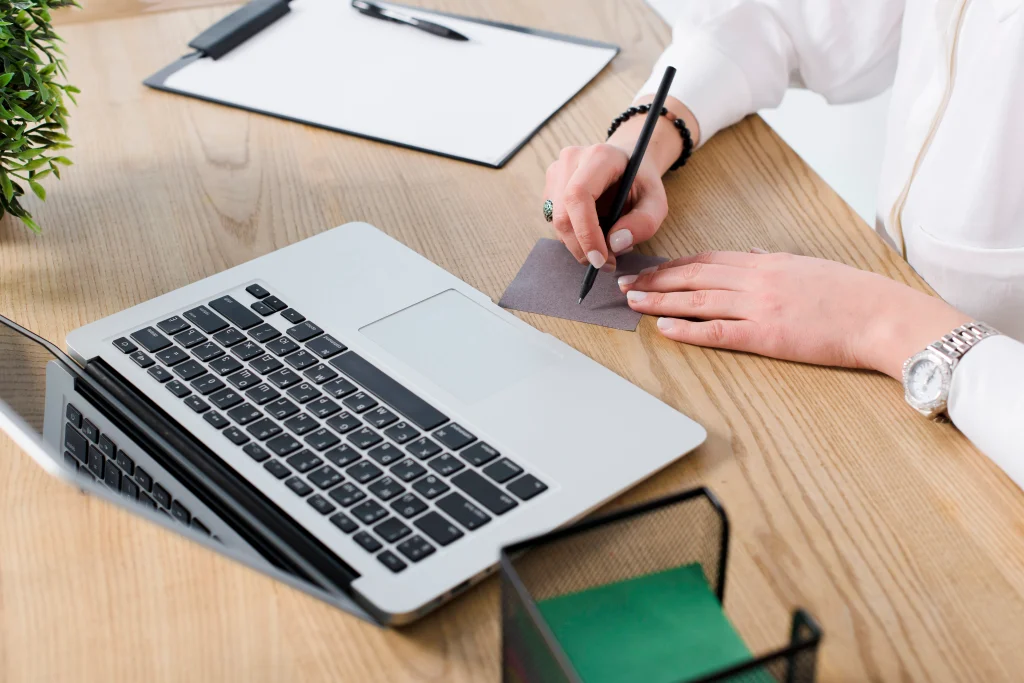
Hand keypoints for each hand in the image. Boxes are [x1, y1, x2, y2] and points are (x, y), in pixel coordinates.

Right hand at [542, 97, 697, 270]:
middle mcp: (571, 159)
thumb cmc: (641, 182)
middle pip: (563, 214)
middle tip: (607, 263)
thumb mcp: (656, 202)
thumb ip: (644, 222)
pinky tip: (594, 232)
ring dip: (579, 244)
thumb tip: (614, 244)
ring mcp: (556, 172)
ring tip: (607, 244)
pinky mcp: (550, 187)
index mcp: (599, 156)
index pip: (578, 195)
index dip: (585, 232)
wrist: (626, 164)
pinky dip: (573, 237)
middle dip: (582, 247)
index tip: (601, 259)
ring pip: (556, 223)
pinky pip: (554, 223)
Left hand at [618, 250, 971, 379]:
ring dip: (661, 301)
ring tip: (632, 303)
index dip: (672, 265)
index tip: (649, 269)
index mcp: (766, 262)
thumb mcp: (809, 265)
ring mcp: (760, 307)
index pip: (707, 260)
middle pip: (693, 277)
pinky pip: (719, 332)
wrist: (882, 315)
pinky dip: (689, 329)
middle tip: (625, 285)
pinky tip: (666, 329)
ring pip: (698, 300)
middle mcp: (757, 279)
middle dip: (655, 280)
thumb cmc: (852, 294)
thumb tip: (755, 253)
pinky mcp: (767, 336)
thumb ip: (776, 260)